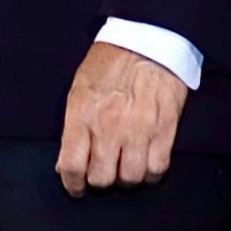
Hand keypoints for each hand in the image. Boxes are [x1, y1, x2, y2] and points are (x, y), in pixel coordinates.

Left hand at [56, 42, 187, 195]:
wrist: (146, 43)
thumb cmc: (108, 64)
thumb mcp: (78, 89)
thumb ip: (72, 126)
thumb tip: (66, 162)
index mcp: (82, 113)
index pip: (72, 164)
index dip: (72, 184)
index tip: (75, 187)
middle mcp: (109, 127)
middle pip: (102, 178)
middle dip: (99, 181)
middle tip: (101, 173)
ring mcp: (138, 131)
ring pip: (131, 179)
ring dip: (125, 179)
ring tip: (123, 167)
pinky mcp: (165, 131)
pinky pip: (157, 170)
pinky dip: (150, 174)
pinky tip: (144, 165)